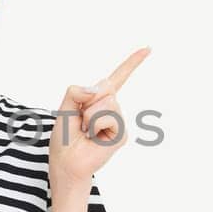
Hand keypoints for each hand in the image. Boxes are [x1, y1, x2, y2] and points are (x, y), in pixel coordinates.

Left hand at [48, 47, 149, 190]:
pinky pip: (107, 117)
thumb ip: (75, 91)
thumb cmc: (64, 138)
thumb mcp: (64, 108)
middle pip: (104, 86)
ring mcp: (118, 120)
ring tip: (86, 130)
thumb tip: (98, 88)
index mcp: (99, 99)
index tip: (148, 48)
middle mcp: (112, 108)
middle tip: (80, 120)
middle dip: (87, 100)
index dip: (132, 63)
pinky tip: (93, 138)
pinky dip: (94, 125)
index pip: (118, 78)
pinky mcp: (121, 134)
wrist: (67, 163)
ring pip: (106, 101)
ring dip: (89, 115)